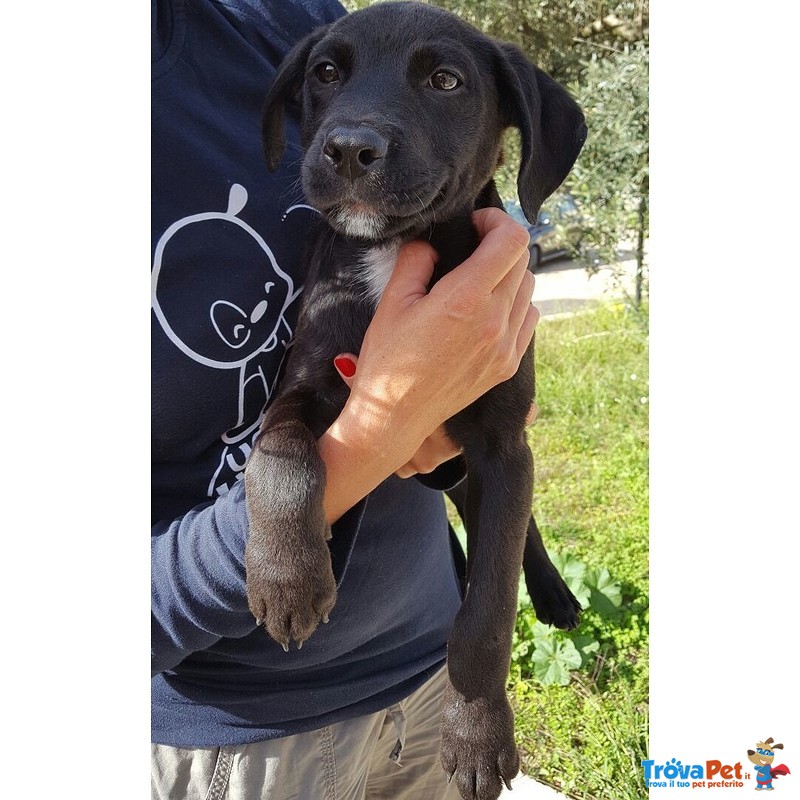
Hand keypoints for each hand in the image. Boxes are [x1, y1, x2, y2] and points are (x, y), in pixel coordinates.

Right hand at [319, 207, 539, 519]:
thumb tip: (432, 244)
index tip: (475, 224)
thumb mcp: (392, 303)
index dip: (497, 222)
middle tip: (472, 248)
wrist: (394, 417)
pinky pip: (528, 320)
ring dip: (509, 275)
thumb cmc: (386, 362)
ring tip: (479, 281)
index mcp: (465, 299)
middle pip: (522, 261)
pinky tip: (488, 311)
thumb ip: (415, 262)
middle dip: (499, 245)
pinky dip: (515, 305)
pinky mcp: (508, 365)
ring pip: (529, 290)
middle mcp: (495, 321)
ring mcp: (506, 346)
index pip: (512, 241)